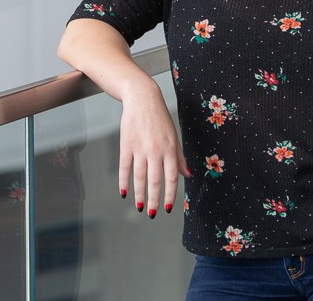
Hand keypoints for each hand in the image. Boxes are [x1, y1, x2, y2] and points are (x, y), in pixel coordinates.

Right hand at [118, 81, 190, 217]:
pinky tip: (124, 193)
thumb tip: (188, 175)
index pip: (172, 177)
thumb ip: (179, 158)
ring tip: (139, 207)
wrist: (142, 99)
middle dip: (154, 200)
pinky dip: (124, 181)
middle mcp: (155, 150)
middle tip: (152, 214)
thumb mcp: (174, 136)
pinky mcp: (126, 145)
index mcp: (170, 149)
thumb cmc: (160, 119)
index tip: (169, 208)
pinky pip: (124, 168)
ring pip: (139, 177)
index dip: (170, 194)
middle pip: (155, 180)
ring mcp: (139, 148)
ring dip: (139, 194)